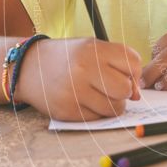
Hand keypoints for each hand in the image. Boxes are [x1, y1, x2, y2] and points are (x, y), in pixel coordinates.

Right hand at [15, 38, 141, 121]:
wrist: (29, 67)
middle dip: (123, 92)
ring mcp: (74, 91)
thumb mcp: (93, 48)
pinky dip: (96, 113)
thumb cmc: (70, 58)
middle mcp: (84, 69)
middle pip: (125, 89)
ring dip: (111, 105)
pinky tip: (84, 102)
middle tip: (110, 88)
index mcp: (94, 49)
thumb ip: (119, 64)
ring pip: (114, 108)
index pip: (134, 63)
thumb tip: (137, 95)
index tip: (123, 74)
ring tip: (98, 95)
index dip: (133, 72)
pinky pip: (97, 118)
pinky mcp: (67, 111)